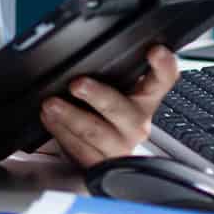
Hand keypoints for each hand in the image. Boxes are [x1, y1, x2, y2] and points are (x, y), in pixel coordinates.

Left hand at [39, 46, 179, 167]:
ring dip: (70, 117)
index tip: (155, 50)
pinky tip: (50, 120)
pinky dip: (61, 132)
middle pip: (122, 109)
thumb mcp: (110, 88)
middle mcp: (136, 123)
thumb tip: (80, 49)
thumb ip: (106, 71)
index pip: (163, 80)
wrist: (97, 150)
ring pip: (96, 133)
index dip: (163, 66)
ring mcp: (120, 146)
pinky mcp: (102, 164)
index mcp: (145, 99)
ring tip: (51, 104)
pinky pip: (80, 149)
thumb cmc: (102, 112)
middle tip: (77, 84)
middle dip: (98, 96)